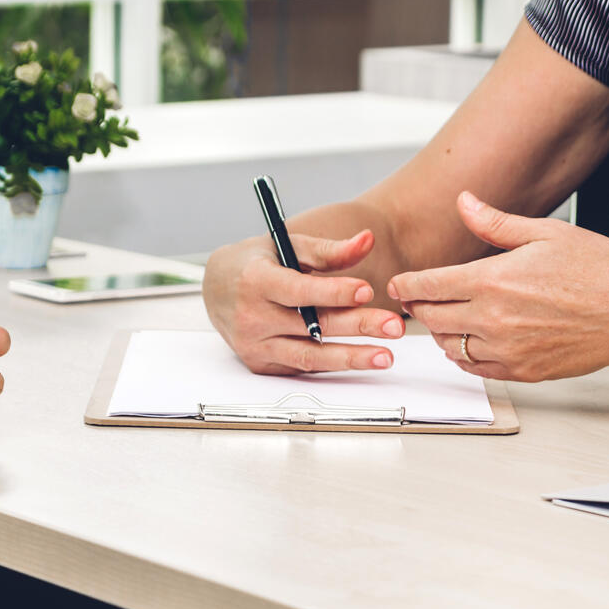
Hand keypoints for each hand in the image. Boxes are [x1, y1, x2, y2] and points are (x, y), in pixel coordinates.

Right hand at [202, 231, 404, 373]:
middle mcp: (251, 317)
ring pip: (309, 356)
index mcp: (255, 281)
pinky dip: (332, 364)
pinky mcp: (260, 364)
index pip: (299, 291)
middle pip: (311, 326)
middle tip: (393, 326)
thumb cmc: (256, 263)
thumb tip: (366, 241)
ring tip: (385, 356)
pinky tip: (359, 359)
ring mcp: (254, 345)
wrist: (215, 288)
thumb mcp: (288, 247)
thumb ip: (328, 249)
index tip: (366, 291)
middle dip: (356, 326)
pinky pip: (302, 367)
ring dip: (350, 358)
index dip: (334, 293)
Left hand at [387, 191, 608, 381]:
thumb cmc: (599, 270)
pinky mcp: (520, 371)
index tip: (396, 285)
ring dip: (439, 333)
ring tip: (444, 319)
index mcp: (493, 281)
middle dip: (418, 308)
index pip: (428, 287)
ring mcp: (505, 349)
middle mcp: (493, 318)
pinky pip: (474, 367)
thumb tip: (464, 202)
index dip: (405, 286)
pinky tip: (467, 341)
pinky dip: (463, 355)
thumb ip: (495, 224)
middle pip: (431, 318)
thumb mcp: (546, 233)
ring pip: (448, 346)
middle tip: (415, 301)